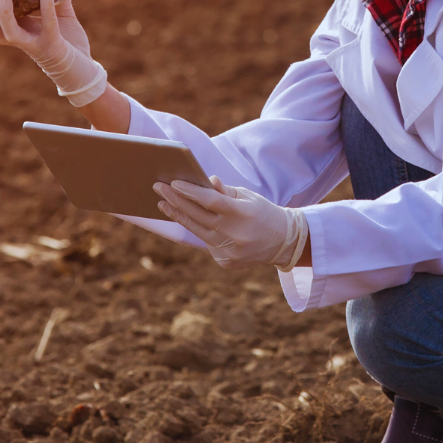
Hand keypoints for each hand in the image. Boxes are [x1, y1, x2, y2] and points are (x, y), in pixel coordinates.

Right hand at [0, 0, 89, 52]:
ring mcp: (34, 43)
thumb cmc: (68, 40)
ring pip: (9, 33)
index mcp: (18, 30)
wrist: (84, 67)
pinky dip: (46, 6)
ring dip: (3, 13)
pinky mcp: (52, 44)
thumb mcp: (62, 11)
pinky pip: (47, 24)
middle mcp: (21, 38)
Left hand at [153, 176, 308, 269]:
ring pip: (196, 231)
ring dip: (178, 216)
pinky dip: (199, 232)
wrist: (284, 242)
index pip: (210, 201)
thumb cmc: (263, 213)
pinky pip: (207, 244)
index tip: (172, 183)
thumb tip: (206, 181)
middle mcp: (234, 233)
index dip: (190, 192)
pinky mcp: (226, 262)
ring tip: (163, 204)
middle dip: (175, 200)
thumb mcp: (248, 197)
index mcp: (241, 213)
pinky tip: (190, 221)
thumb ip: (224, 191)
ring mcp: (229, 251)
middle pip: (197, 216)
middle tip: (158, 189)